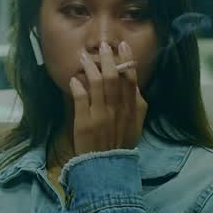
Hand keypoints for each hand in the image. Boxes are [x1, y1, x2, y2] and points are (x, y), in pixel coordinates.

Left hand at [69, 40, 147, 155]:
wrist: (108, 167)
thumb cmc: (121, 144)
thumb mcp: (137, 125)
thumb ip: (138, 105)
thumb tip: (135, 85)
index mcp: (131, 109)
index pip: (130, 79)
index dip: (127, 60)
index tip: (122, 45)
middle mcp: (117, 109)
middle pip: (113, 77)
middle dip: (107, 58)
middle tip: (102, 45)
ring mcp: (100, 115)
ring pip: (96, 84)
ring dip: (90, 67)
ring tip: (83, 57)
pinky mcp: (84, 123)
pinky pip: (81, 99)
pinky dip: (78, 87)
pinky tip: (74, 80)